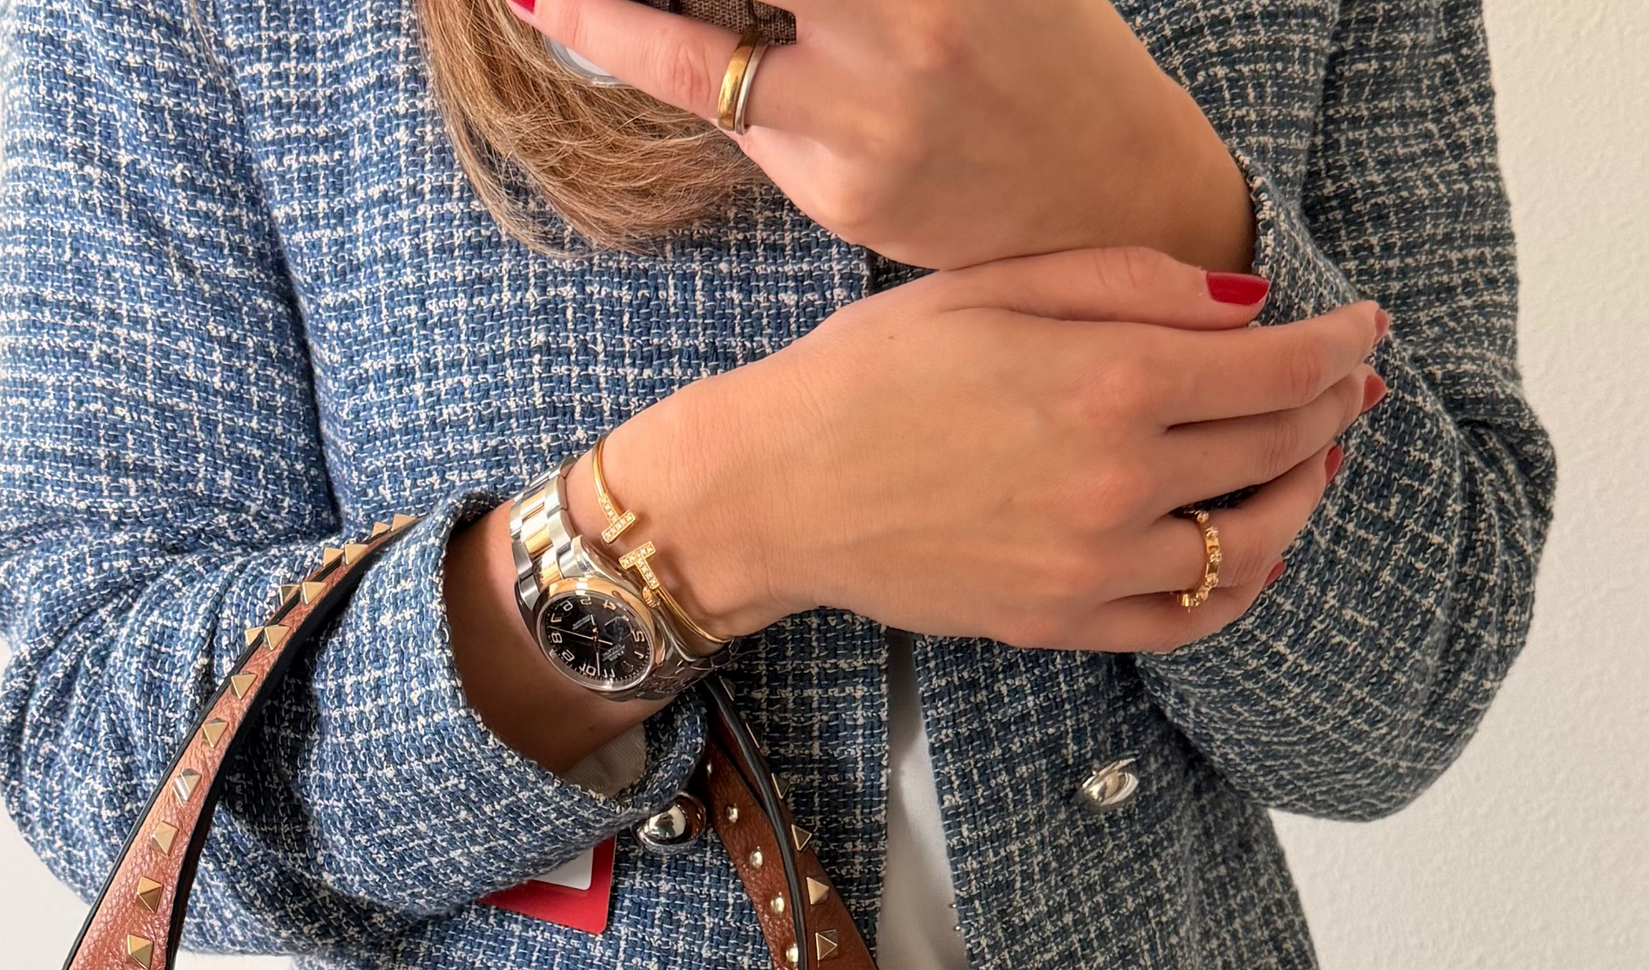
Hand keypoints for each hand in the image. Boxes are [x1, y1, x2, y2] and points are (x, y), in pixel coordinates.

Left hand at [506, 0, 1254, 271]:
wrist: (1114, 198)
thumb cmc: (1042, 46)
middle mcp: (901, 26)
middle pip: (713, 2)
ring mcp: (865, 121)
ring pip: (695, 55)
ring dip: (606, 16)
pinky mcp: (843, 195)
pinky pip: (744, 121)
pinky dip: (696, 72)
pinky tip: (650, 38)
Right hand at [615, 248, 1385, 652]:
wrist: (777, 490)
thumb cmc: (868, 377)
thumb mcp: (996, 286)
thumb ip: (1132, 285)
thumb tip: (1248, 306)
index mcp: (1112, 380)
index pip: (1282, 367)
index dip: (1342, 344)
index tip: (1364, 329)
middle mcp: (1120, 481)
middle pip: (1278, 448)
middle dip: (1327, 409)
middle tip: (1339, 386)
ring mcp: (1093, 564)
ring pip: (1252, 542)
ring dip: (1299, 498)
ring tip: (1304, 468)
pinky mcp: (1059, 622)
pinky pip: (1186, 619)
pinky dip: (1239, 588)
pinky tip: (1251, 557)